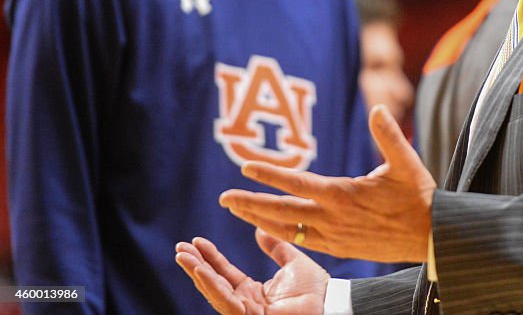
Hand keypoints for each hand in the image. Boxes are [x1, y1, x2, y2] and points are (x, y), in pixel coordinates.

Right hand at [175, 229, 328, 314]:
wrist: (330, 304)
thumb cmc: (316, 289)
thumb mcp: (292, 263)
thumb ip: (275, 247)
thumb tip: (260, 229)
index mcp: (253, 292)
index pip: (225, 273)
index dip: (211, 257)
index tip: (197, 240)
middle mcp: (245, 303)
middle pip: (214, 283)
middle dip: (196, 265)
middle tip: (180, 247)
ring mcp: (245, 313)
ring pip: (215, 293)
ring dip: (198, 274)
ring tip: (183, 256)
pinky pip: (226, 302)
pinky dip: (211, 286)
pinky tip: (200, 271)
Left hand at [220, 104, 436, 262]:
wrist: (431, 236)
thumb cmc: (419, 196)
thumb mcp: (406, 162)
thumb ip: (389, 135)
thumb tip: (378, 108)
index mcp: (345, 194)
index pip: (299, 184)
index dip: (271, 175)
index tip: (246, 167)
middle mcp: (334, 218)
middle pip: (283, 212)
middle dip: (251, 203)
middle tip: (224, 198)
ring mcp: (336, 237)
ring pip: (289, 230)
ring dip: (260, 220)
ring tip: (239, 211)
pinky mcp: (341, 248)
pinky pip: (304, 241)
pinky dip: (283, 234)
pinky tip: (269, 228)